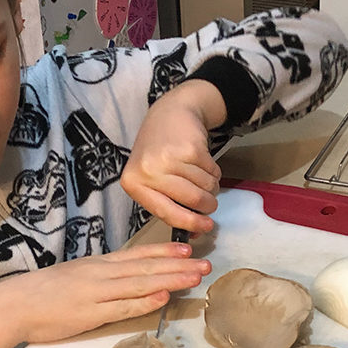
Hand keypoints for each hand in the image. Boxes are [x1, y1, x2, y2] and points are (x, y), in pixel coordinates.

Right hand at [0, 241, 210, 347]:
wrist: (14, 304)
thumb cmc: (41, 294)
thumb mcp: (74, 278)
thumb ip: (99, 279)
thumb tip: (122, 280)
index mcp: (98, 266)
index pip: (138, 256)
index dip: (165, 252)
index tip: (188, 248)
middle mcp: (102, 274)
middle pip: (146, 267)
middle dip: (179, 265)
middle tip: (207, 263)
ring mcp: (97, 293)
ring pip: (141, 283)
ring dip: (171, 279)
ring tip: (196, 276)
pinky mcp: (90, 313)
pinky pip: (122, 306)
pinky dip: (144, 301)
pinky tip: (164, 297)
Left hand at [120, 79, 226, 234]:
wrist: (169, 114)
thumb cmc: (159, 153)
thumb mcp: (152, 180)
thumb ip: (169, 206)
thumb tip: (196, 233)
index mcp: (134, 184)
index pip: (166, 213)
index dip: (189, 223)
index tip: (206, 227)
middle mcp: (149, 171)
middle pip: (192, 201)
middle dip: (208, 205)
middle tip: (210, 204)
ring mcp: (170, 158)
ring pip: (206, 187)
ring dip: (211, 187)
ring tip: (201, 176)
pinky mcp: (190, 148)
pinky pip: (213, 172)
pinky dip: (214, 172)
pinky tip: (202, 161)